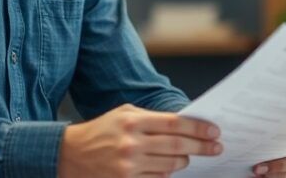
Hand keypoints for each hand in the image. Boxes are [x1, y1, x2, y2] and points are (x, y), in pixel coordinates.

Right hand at [58, 103, 221, 177]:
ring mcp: (129, 166)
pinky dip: (167, 172)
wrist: (70, 155)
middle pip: (178, 146)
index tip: (214, 132)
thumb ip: (151, 118)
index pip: (174, 124)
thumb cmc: (101, 131)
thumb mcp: (123, 115)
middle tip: (215, 147)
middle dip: (201, 147)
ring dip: (184, 160)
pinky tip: (167, 165)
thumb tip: (184, 124)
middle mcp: (131, 144)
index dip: (198, 129)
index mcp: (132, 122)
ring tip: (188, 155)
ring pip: (171, 165)